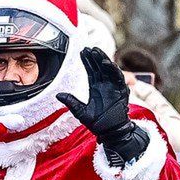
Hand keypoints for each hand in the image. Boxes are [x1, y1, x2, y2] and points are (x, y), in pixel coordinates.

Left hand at [56, 48, 149, 165]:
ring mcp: (114, 87)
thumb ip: (71, 102)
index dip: (87, 61)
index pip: (91, 70)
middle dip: (94, 57)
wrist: (109, 132)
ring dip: (103, 60)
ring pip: (109, 70)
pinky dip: (114, 71)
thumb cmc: (97, 122)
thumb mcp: (80, 111)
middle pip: (100, 67)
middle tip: (89, 48)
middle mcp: (105, 85)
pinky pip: (119, 79)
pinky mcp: (122, 92)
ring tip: (97, 53)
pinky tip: (107, 64)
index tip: (82, 51)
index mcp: (96, 87)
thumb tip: (58, 94)